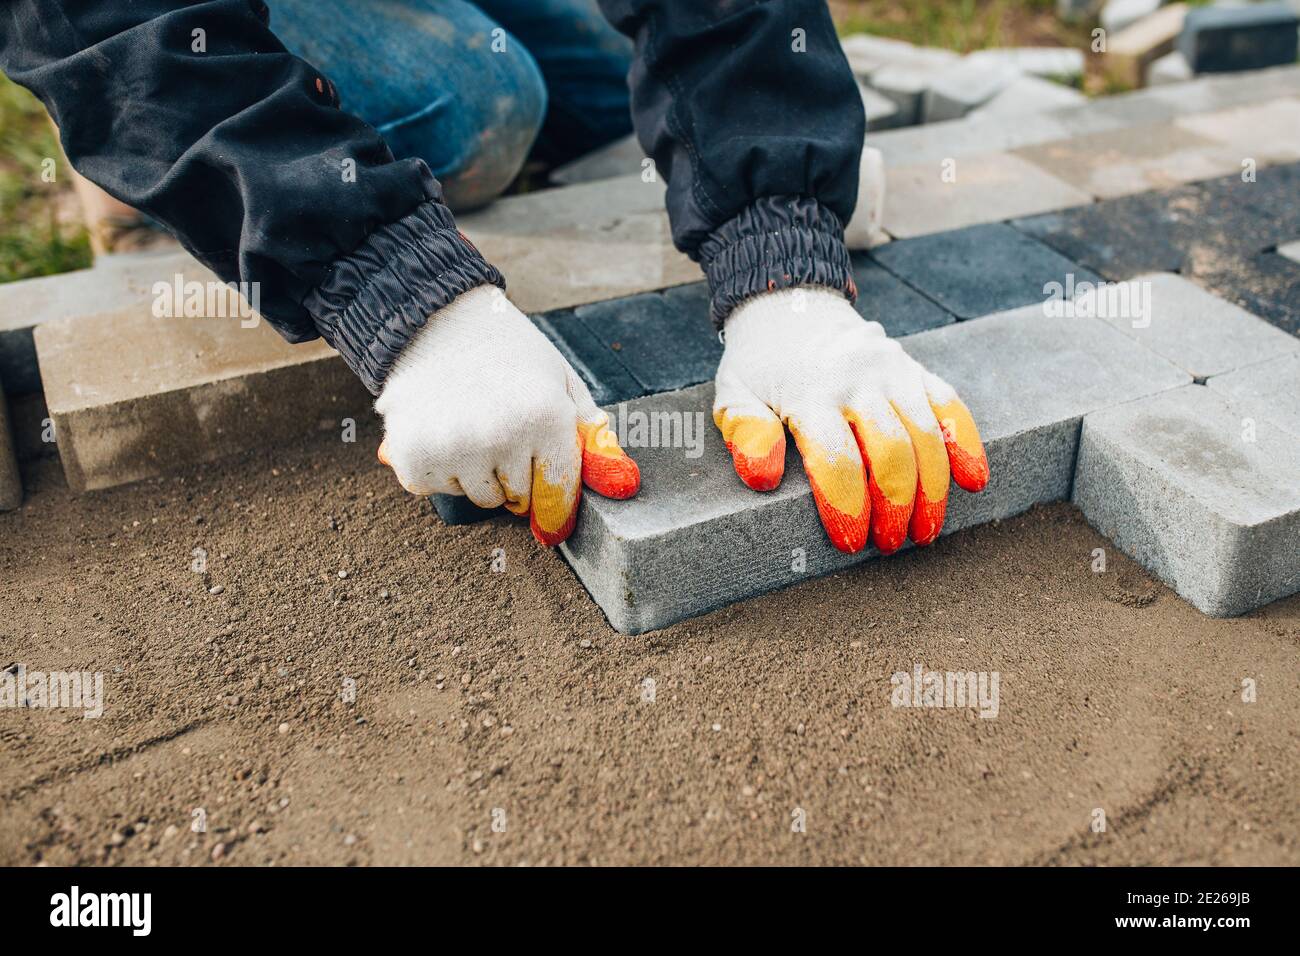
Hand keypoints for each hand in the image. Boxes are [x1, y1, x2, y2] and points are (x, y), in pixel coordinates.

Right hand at [375, 285, 639, 544]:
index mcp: (544, 416)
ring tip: (470, 424)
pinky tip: (441, 428)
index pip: (559, 490)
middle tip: (501, 428)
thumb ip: (592, 434)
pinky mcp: (412, 456)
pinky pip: (439, 489)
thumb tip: (625, 485)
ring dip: (479, 473)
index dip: (557, 501)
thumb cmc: (508, 351)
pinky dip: (440, 468)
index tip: (554, 519)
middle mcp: (499, 436)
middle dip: (516, 473)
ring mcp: (452, 448)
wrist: (432, 316)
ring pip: (480, 497)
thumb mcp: (560, 381)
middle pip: (519, 498)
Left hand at [713, 286, 988, 553]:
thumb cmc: (760, 366)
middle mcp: (858, 378)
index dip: (847, 506)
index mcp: (810, 392)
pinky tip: (974, 481)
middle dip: (894, 506)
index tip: (849, 542)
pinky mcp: (916, 368)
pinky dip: (967, 444)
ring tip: (924, 532)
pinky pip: (950, 406)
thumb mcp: (734, 394)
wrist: (789, 304)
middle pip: (891, 451)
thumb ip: (746, 433)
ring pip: (927, 435)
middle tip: (888, 544)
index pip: (837, 458)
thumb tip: (763, 478)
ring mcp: (893, 370)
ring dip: (931, 491)